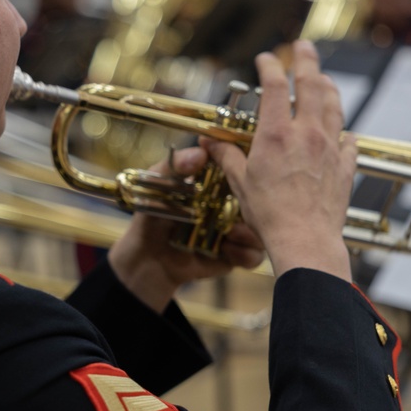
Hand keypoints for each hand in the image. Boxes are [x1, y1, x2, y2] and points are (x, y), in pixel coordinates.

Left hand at [108, 146, 264, 313]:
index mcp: (219, 182)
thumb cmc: (153, 214)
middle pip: (260, 199)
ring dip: (252, 230)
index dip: (249, 167)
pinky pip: (254, 255)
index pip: (243, 169)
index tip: (247, 167)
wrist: (147, 256)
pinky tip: (226, 248)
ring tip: (232, 231)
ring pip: (263, 228)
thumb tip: (201, 153)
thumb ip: (176, 165)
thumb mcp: (158, 182)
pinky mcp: (235, 256)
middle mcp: (233, 204)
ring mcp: (237, 231)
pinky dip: (245, 252)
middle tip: (243, 203)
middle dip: (258, 201)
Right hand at [203, 41, 356, 280]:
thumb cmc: (269, 214)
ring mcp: (330, 148)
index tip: (265, 58)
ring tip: (324, 78)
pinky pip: (349, 140)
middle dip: (306, 60)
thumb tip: (211, 144)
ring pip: (334, 106)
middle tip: (303, 46)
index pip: (273, 85)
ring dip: (328, 87)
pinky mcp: (345, 166)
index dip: (269, 66)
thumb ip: (227, 157)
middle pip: (311, 84)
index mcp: (276, 134)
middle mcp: (307, 133)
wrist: (305, 239)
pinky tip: (342, 130)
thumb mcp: (240, 182)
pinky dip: (344, 130)